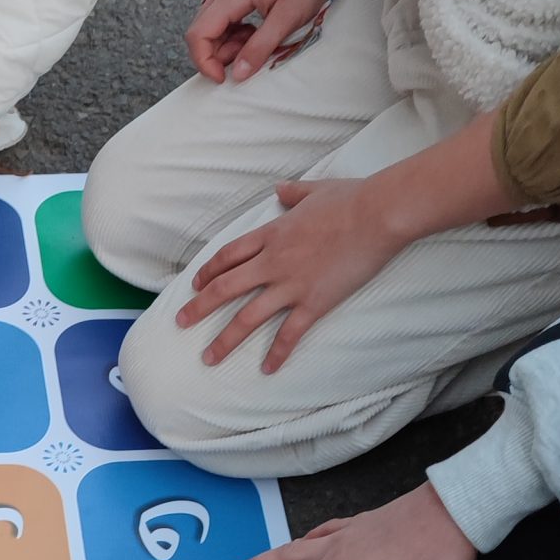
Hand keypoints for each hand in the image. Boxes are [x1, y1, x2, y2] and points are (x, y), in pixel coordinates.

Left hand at [176, 174, 407, 371]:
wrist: (378, 214)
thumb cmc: (352, 198)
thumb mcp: (315, 189)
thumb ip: (293, 193)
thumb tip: (280, 189)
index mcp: (271, 235)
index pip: (228, 256)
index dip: (208, 271)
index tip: (194, 285)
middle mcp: (273, 262)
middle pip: (224, 289)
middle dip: (198, 308)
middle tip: (180, 323)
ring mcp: (291, 285)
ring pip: (247, 318)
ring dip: (225, 340)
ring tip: (208, 359)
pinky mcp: (314, 302)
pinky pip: (289, 334)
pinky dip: (277, 354)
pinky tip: (266, 370)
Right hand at [187, 0, 335, 82]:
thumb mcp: (287, 18)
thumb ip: (259, 48)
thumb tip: (238, 74)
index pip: (198, 34)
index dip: (205, 62)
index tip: (223, 77)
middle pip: (201, 30)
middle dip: (217, 54)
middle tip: (245, 60)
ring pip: (211, 25)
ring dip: (227, 44)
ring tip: (255, 44)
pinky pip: (222, 16)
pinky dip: (233, 33)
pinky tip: (254, 33)